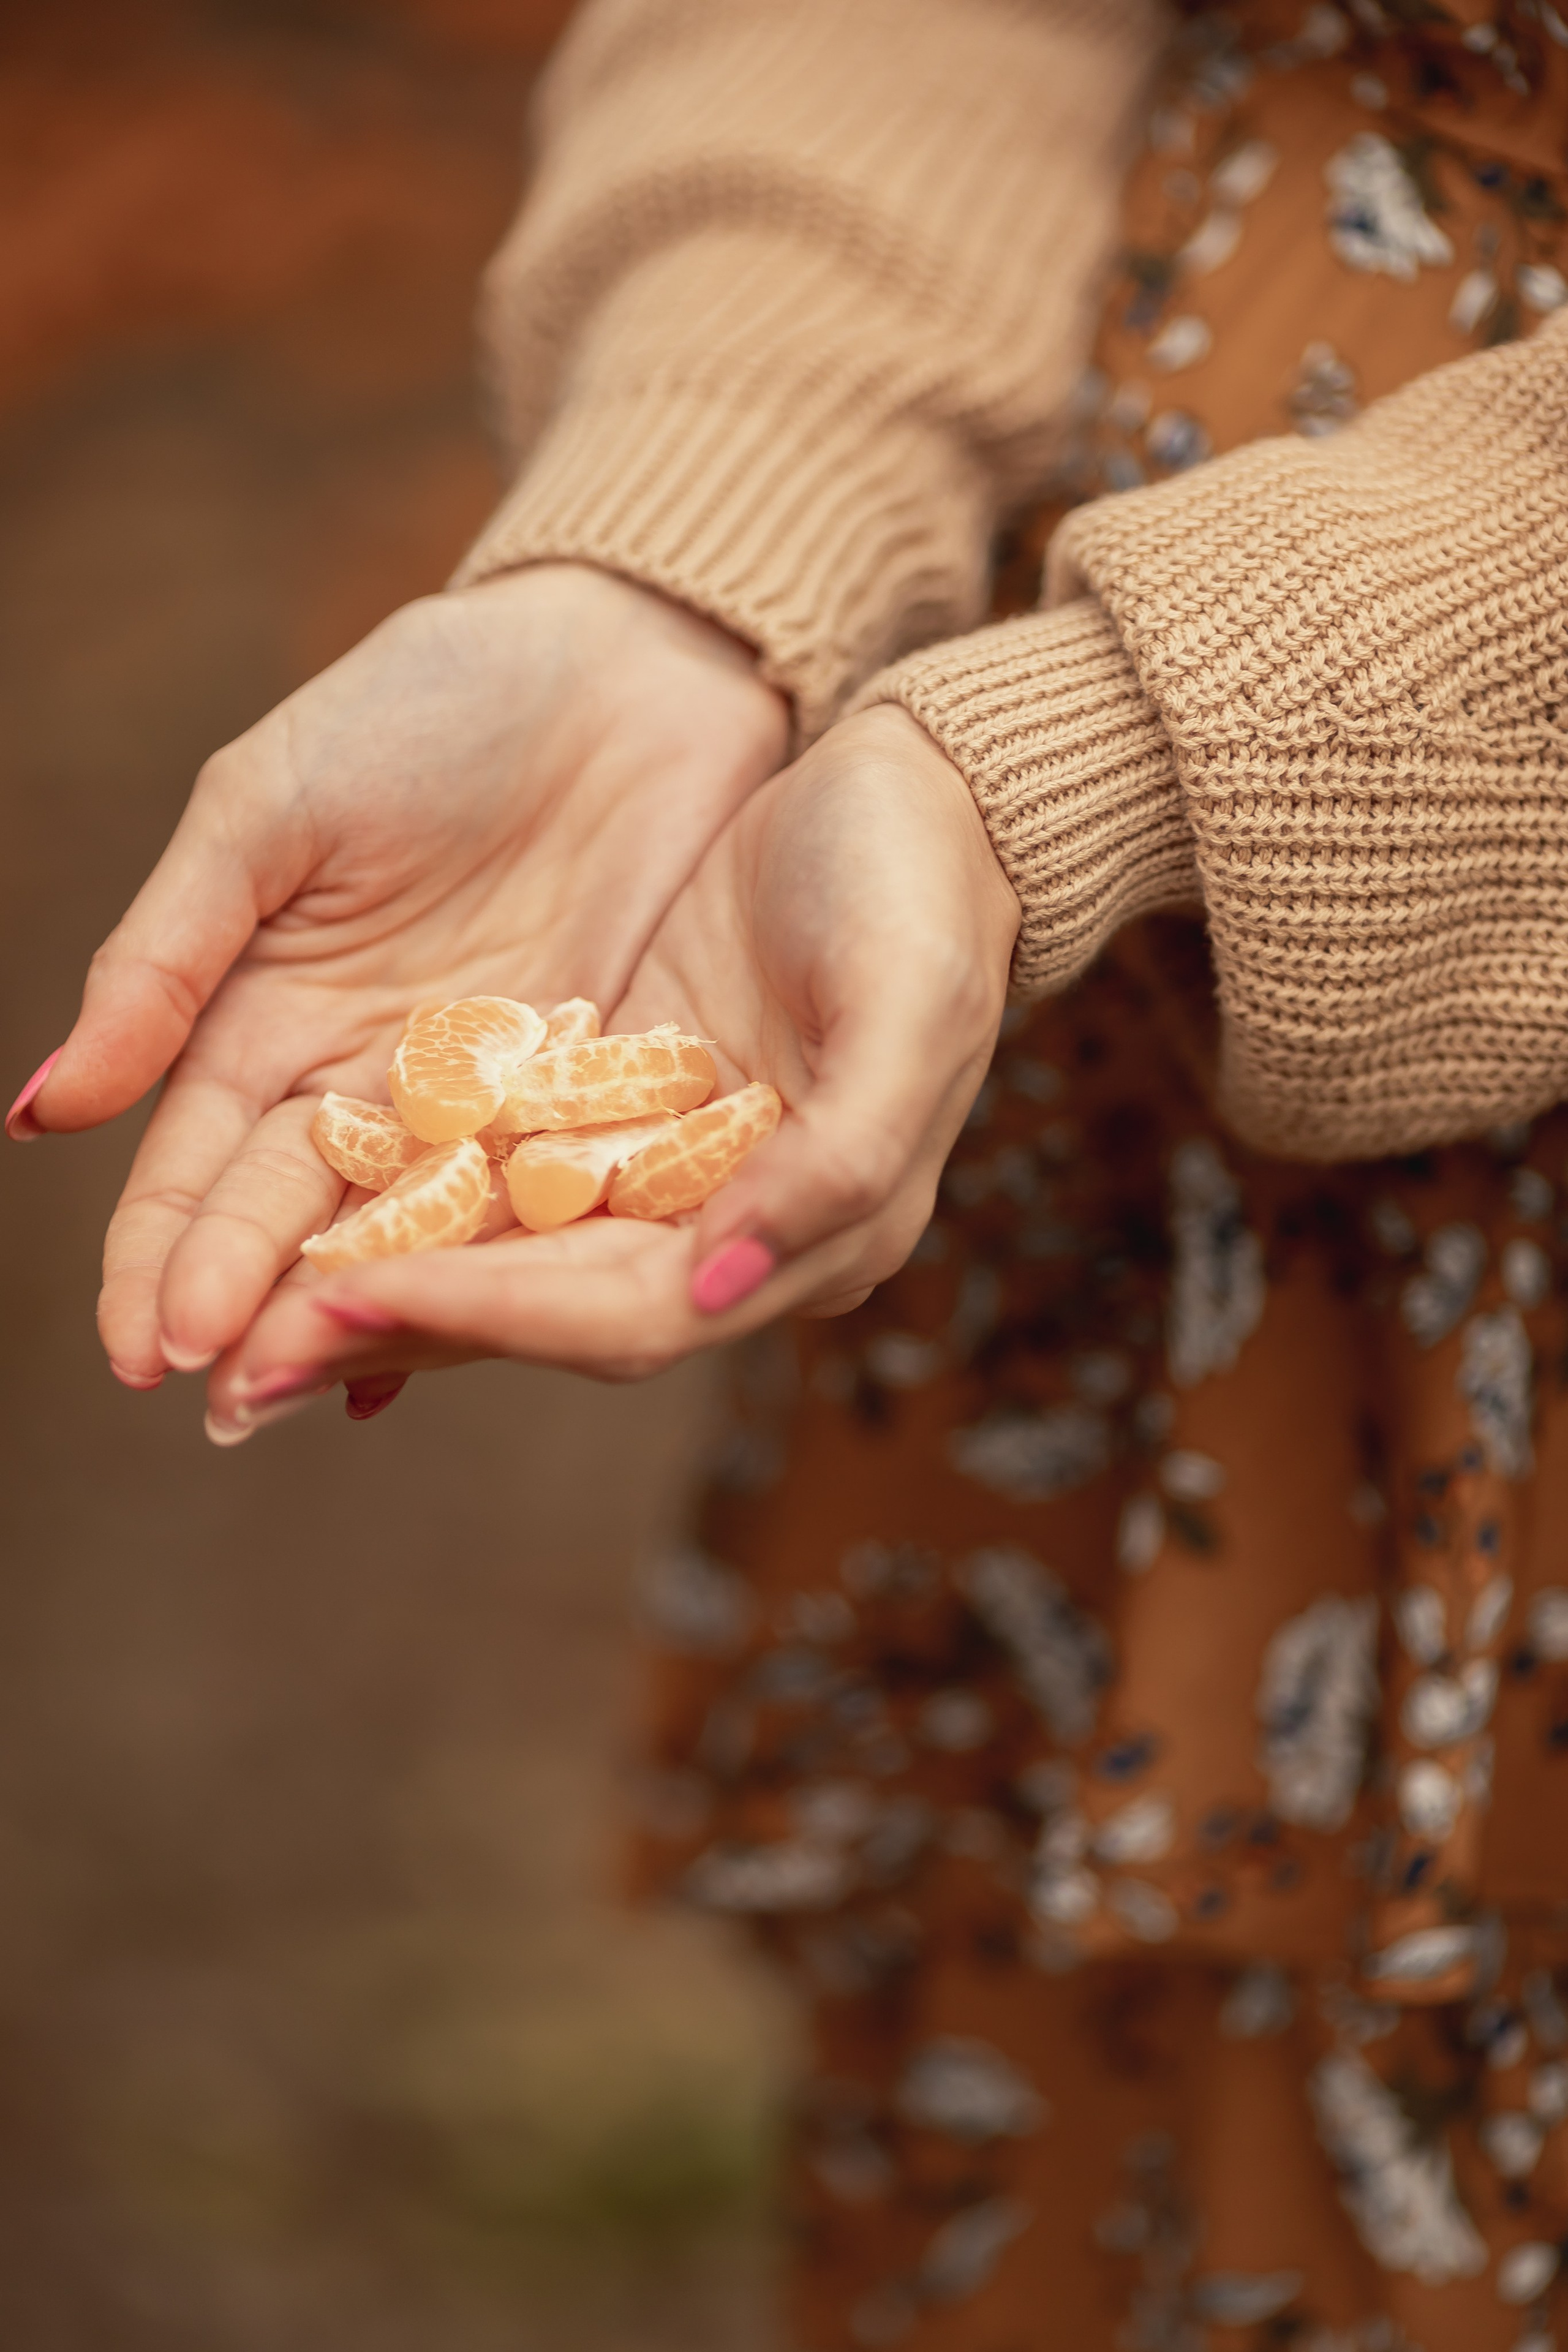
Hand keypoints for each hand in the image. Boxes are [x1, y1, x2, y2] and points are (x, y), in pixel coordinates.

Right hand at [9, 564, 787, 1386]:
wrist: (623, 659)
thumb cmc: (429, 705)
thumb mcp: (267, 811)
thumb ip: (167, 959)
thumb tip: (43, 1112)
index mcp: (269, 1016)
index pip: (198, 1167)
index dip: (166, 1256)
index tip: (142, 1345)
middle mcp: (368, 1080)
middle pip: (297, 1223)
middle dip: (255, 1314)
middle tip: (225, 1405)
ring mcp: (483, 1097)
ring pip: (412, 1233)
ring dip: (367, 1316)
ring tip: (320, 1402)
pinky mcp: (592, 1090)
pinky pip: (541, 1200)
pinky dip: (508, 1270)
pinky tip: (478, 1343)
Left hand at [202, 704, 1018, 1429]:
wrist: (919, 789)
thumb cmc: (923, 892)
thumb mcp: (907, 1010)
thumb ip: (835, 1161)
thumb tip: (713, 1282)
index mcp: (803, 1234)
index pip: (624, 1313)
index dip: (488, 1317)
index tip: (348, 1301)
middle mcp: (717, 1229)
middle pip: (537, 1312)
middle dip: (394, 1335)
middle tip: (234, 1371)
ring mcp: (655, 1170)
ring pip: (496, 1258)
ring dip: (373, 1292)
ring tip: (233, 1324)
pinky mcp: (605, 1101)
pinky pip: (486, 1175)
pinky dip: (398, 1207)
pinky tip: (298, 1221)